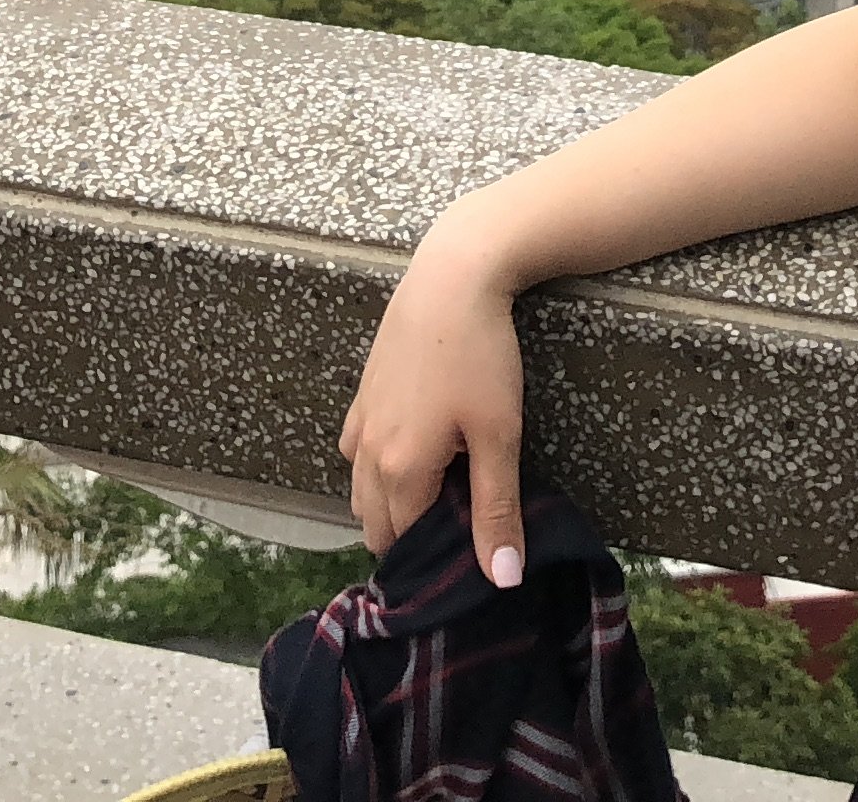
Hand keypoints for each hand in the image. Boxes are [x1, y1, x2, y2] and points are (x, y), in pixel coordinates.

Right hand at [339, 218, 528, 583]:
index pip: (407, 544)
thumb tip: (502, 580)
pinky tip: (411, 456)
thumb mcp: (500, 435)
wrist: (452, 277)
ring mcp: (360, 421)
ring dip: (390, 507)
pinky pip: (354, 453)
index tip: (471, 558)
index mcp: (399, 469)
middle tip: (458, 533)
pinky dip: (374, 471)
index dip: (438, 559)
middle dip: (410, 540)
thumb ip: (497, 510)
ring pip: (361, 491)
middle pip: (376, 525)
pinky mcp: (362, 394)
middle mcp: (367, 452)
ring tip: (438, 499)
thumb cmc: (481, 355)